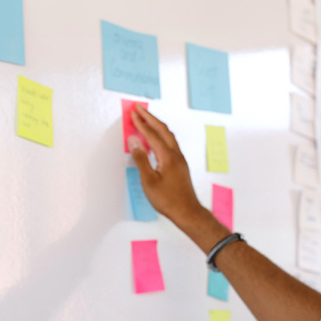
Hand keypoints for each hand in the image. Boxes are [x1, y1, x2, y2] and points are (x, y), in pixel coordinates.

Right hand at [128, 105, 202, 226]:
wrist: (187, 212)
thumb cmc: (169, 200)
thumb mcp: (149, 181)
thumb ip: (141, 159)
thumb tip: (134, 140)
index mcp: (168, 157)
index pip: (152, 135)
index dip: (141, 123)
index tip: (133, 113)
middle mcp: (176, 155)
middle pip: (163, 130)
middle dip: (150, 118)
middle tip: (139, 109)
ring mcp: (180, 160)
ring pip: (169, 136)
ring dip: (157, 125)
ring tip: (147, 119)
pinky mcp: (181, 166)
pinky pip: (171, 144)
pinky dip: (162, 135)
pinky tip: (158, 139)